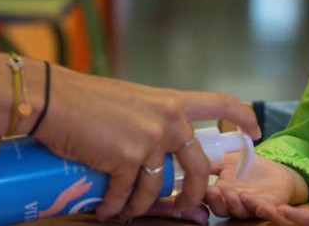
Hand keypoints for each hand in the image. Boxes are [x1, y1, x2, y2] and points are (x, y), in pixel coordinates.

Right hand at [34, 65, 259, 220]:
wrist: (54, 100)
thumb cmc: (84, 99)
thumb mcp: (130, 103)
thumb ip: (150, 122)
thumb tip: (157, 153)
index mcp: (169, 101)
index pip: (218, 102)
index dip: (240, 117)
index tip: (254, 131)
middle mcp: (167, 119)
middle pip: (198, 166)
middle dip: (195, 192)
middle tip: (188, 205)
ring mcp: (150, 139)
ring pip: (158, 188)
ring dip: (141, 205)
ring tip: (122, 207)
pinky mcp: (129, 159)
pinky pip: (129, 195)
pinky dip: (115, 207)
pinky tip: (104, 209)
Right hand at [205, 154, 308, 218]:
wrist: (276, 174)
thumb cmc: (249, 169)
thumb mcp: (227, 162)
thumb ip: (212, 163)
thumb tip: (193, 159)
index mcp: (222, 194)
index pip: (208, 199)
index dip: (203, 195)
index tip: (201, 187)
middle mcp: (233, 204)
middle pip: (221, 209)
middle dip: (217, 201)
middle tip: (214, 191)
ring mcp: (249, 207)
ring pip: (240, 212)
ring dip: (235, 205)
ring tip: (233, 194)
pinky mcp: (267, 207)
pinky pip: (262, 210)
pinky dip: (259, 207)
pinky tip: (254, 201)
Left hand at [239, 162, 308, 225]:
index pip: (308, 218)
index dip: (290, 214)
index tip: (273, 207)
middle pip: (292, 224)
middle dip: (270, 214)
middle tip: (247, 201)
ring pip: (290, 224)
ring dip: (269, 214)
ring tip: (245, 201)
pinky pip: (293, 220)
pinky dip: (276, 214)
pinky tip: (259, 204)